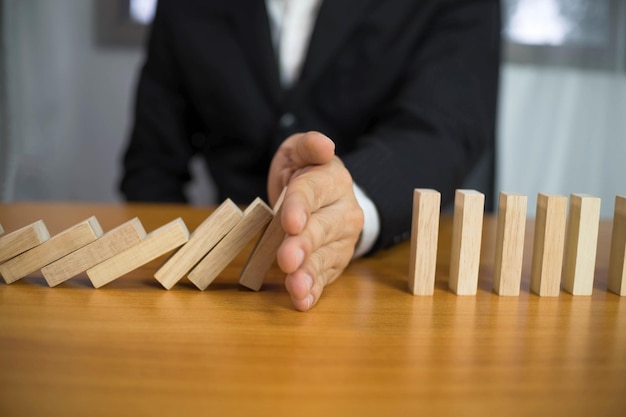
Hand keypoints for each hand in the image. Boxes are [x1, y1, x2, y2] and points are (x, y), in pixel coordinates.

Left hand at [268, 131, 363, 310]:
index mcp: (333, 180)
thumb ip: (309, 145)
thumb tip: (324, 145)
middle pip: (321, 228)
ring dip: (310, 274)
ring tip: (296, 288)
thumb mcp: (301, 151)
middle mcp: (343, 211)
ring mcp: (342, 239)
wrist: (324, 195)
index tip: (289, 221)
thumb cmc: (306, 172)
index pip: (314, 192)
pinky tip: (303, 301)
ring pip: (326, 257)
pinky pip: (326, 277)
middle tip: (287, 259)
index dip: (300, 206)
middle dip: (303, 245)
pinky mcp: (336, 261)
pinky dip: (315, 290)